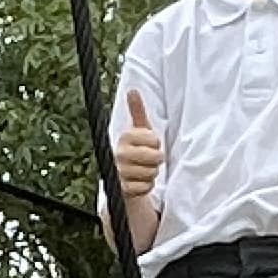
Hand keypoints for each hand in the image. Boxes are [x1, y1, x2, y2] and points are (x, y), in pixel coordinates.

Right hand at [112, 86, 164, 200]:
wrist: (122, 176)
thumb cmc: (136, 149)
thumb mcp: (139, 130)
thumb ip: (137, 110)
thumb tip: (132, 90)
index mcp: (126, 137)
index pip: (155, 140)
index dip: (156, 144)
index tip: (149, 144)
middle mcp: (120, 153)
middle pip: (156, 157)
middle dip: (156, 160)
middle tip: (150, 159)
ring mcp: (120, 171)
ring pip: (152, 173)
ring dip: (151, 173)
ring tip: (143, 170)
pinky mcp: (122, 188)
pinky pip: (146, 187)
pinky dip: (146, 186)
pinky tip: (139, 181)